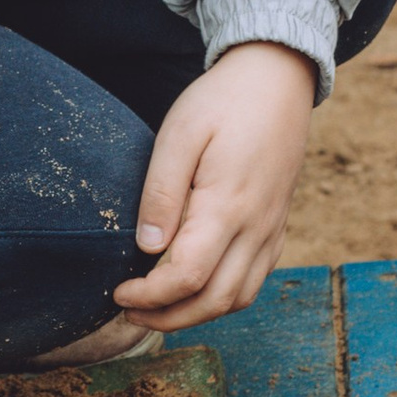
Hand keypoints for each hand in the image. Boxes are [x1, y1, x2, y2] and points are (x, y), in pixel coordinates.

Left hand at [112, 41, 315, 330]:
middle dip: (169, 318)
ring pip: (239, 298)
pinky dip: (223, 297)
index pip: (186, 277)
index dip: (148, 296)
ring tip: (158, 307)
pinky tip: (194, 287)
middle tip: (129, 312)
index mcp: (228, 206)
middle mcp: (256, 227)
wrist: (279, 79)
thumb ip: (162, 192)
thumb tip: (147, 248)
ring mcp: (272, 229)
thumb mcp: (180, 133)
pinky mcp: (277, 226)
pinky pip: (254, 279)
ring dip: (197, 314)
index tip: (118, 292)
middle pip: (214, 301)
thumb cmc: (224, 101)